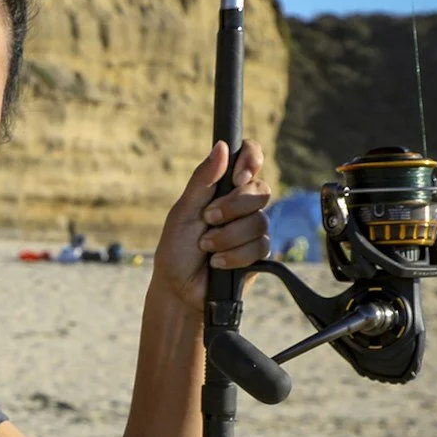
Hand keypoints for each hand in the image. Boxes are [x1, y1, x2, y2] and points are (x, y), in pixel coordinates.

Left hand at [150, 140, 271, 316]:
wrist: (180, 291)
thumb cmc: (176, 250)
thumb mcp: (183, 212)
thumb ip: (203, 180)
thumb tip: (222, 146)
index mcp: (222, 188)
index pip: (250, 157)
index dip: (251, 161)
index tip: (237, 178)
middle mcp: (242, 204)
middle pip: (261, 189)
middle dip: (232, 207)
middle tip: (208, 220)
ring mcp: (252, 228)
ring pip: (260, 221)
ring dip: (228, 237)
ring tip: (206, 248)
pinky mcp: (259, 252)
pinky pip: (260, 245)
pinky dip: (234, 256)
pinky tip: (218, 263)